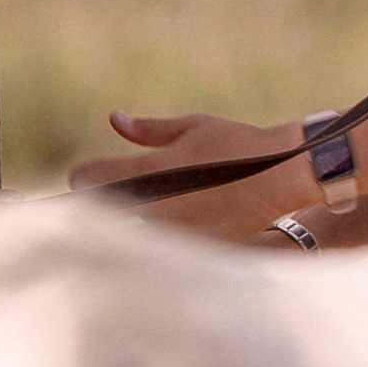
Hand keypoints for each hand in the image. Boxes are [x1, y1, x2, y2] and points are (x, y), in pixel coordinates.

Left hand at [69, 111, 311, 242]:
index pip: (91, 180)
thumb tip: (115, 119)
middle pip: (104, 212)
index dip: (84, 178)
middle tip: (107, 197)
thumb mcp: (193, 127)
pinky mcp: (197, 247)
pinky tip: (171, 226)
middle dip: (99, 205)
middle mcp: (159, 203)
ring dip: (128, 224)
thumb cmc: (238, 143)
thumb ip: (149, 130)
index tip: (87, 177)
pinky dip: (159, 240)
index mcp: (153, 170)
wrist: (283, 176)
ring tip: (143, 212)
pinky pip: (165, 247)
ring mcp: (177, 230)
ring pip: (132, 233)